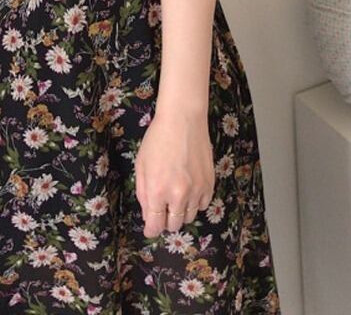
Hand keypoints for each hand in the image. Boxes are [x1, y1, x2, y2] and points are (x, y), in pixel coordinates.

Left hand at [134, 109, 215, 238]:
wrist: (183, 120)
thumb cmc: (158, 139)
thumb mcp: (141, 166)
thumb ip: (143, 194)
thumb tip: (149, 215)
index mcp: (157, 190)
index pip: (155, 225)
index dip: (151, 230)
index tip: (151, 229)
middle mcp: (178, 195)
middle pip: (173, 225)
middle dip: (165, 221)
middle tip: (162, 208)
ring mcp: (196, 191)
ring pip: (189, 217)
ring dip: (181, 212)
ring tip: (175, 195)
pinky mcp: (210, 184)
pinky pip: (203, 206)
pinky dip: (195, 202)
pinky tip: (189, 189)